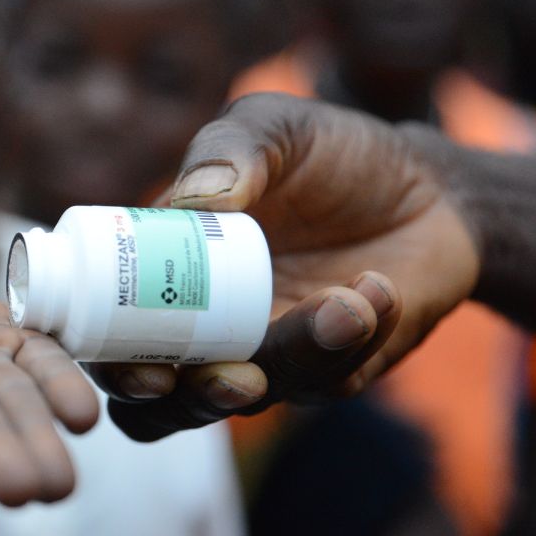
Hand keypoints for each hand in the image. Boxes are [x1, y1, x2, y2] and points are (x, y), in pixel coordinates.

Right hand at [92, 93, 477, 439]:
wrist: (424, 181)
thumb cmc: (328, 154)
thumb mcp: (273, 128)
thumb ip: (229, 150)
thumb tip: (196, 199)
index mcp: (164, 275)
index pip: (111, 342)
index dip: (113, 367)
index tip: (145, 368)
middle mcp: (203, 329)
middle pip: (165, 407)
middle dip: (191, 403)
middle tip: (232, 378)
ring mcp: (267, 354)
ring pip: (257, 395)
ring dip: (296, 358)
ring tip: (343, 305)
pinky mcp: (336, 368)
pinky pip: (332, 378)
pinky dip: (356, 337)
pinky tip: (379, 287)